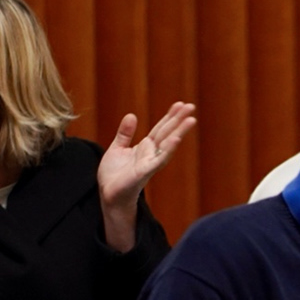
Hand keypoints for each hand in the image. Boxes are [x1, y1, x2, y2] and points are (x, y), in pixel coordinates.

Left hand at [99, 101, 196, 251]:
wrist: (108, 195)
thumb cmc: (114, 176)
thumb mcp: (117, 148)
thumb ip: (125, 133)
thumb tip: (131, 115)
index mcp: (145, 147)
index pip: (161, 128)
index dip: (170, 116)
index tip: (180, 104)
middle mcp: (151, 154)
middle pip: (167, 133)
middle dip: (179, 120)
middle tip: (191, 106)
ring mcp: (150, 162)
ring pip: (168, 144)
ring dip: (180, 132)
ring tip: (191, 119)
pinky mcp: (145, 172)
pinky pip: (159, 159)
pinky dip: (168, 149)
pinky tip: (176, 139)